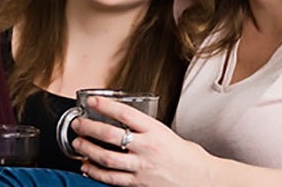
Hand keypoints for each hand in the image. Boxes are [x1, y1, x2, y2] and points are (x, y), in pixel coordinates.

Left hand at [71, 97, 214, 186]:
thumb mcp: (170, 135)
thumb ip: (149, 131)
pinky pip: (112, 179)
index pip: (125, 113)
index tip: (92, 101)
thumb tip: (130, 126)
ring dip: (88, 150)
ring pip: (107, 158)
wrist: (204, 180)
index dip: (105, 106)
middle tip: (77, 124)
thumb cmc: (190, 158)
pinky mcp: (140, 184)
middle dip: (89, 128)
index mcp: (156, 130)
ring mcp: (142, 167)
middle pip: (110, 135)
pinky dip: (96, 173)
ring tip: (77, 144)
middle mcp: (148, 147)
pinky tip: (86, 167)